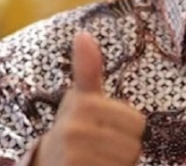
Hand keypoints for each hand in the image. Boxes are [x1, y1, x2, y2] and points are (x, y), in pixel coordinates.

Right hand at [34, 33, 145, 165]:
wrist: (48, 165)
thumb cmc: (72, 130)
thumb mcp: (81, 98)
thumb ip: (87, 69)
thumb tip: (83, 34)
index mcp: (82, 104)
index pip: (138, 122)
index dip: (127, 129)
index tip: (105, 127)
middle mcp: (73, 129)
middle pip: (134, 145)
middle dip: (122, 151)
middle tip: (100, 149)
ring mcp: (73, 154)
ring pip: (126, 162)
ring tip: (95, 161)